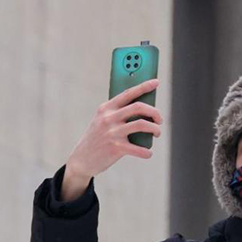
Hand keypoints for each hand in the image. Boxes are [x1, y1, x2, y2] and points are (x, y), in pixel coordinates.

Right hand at [62, 78, 162, 201]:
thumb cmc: (97, 139)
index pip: (128, 93)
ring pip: (142, 124)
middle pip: (139, 107)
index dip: (143, 86)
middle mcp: (108, 118)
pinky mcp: (116, 148)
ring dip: (155, 129)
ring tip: (157, 133)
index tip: (156, 82)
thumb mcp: (101, 121)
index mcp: (106, 108)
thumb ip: (117, 113)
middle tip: (160, 120)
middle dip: (155, 112)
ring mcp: (112, 133)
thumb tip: (144, 110)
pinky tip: (148, 153)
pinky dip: (147, 152)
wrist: (81, 160)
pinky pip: (140, 149)